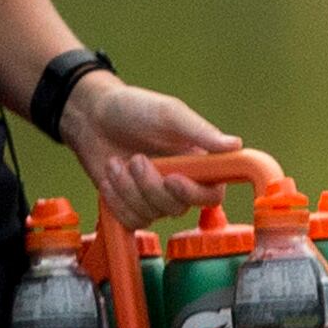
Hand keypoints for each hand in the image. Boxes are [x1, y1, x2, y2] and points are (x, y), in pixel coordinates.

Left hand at [55, 74, 236, 229]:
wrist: (91, 117)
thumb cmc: (133, 108)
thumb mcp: (169, 113)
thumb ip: (201, 131)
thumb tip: (235, 145)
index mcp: (198, 162)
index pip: (212, 194)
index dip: (194, 193)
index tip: (172, 178)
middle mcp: (182, 183)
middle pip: (178, 207)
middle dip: (150, 186)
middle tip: (134, 159)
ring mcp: (156, 197)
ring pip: (152, 214)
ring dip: (128, 190)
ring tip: (116, 163)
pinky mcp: (133, 205)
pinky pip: (131, 219)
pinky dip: (116, 200)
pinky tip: (110, 177)